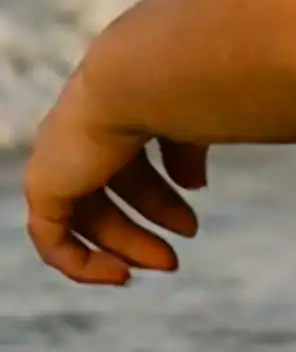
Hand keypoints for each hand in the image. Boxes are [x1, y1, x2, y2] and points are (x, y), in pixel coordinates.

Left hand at [23, 64, 203, 286]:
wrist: (146, 77)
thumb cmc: (183, 86)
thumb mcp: (193, 120)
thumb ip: (188, 152)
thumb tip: (194, 185)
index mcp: (114, 106)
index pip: (131, 155)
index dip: (162, 187)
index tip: (193, 205)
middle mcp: (80, 130)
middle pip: (109, 188)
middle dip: (147, 222)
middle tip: (178, 251)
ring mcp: (58, 157)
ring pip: (85, 215)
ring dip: (126, 244)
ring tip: (166, 263)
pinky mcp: (44, 185)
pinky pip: (51, 237)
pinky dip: (80, 261)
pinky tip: (119, 274)